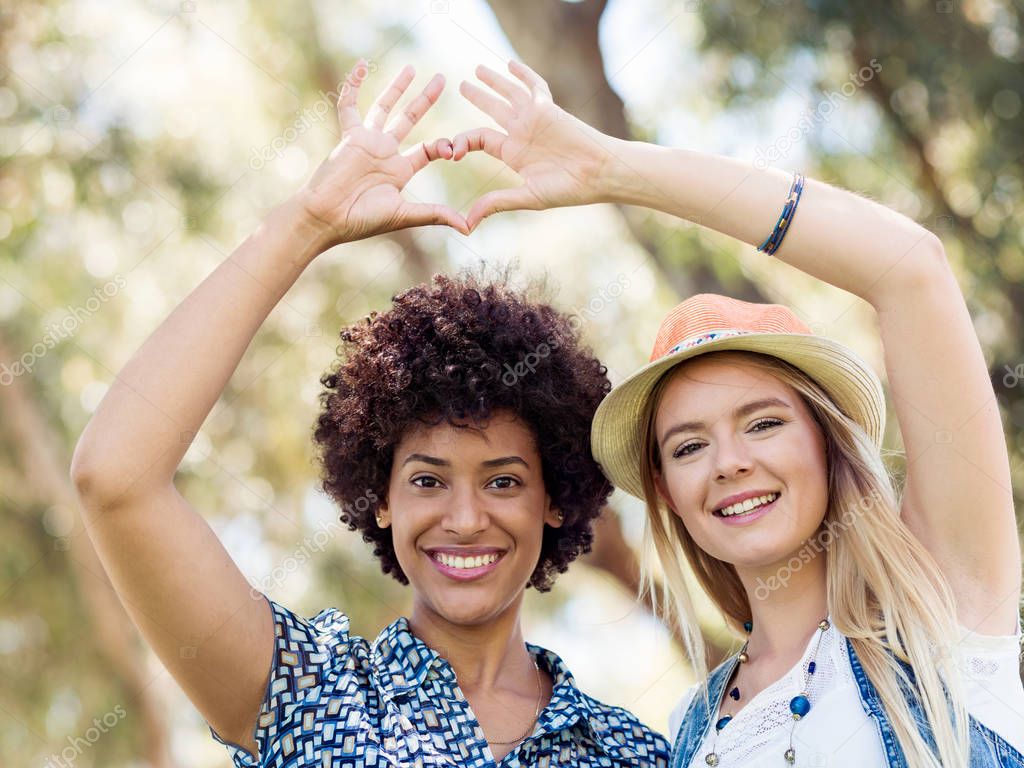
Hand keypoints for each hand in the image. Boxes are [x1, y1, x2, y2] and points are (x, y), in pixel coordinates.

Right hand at [296, 61, 468, 248]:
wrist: (327, 218)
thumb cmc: (363, 220)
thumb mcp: (405, 215)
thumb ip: (436, 214)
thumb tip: (468, 227)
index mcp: (401, 171)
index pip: (429, 149)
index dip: (445, 145)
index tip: (455, 149)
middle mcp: (386, 153)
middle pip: (410, 119)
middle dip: (426, 100)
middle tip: (442, 79)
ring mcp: (367, 142)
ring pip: (384, 107)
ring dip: (397, 87)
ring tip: (411, 68)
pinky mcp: (349, 136)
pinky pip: (349, 106)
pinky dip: (353, 85)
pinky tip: (362, 66)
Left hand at [451, 60, 612, 231]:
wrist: (599, 174)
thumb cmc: (568, 189)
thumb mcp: (526, 197)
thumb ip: (495, 203)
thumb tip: (465, 224)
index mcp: (513, 153)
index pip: (479, 138)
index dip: (461, 141)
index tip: (452, 152)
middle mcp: (521, 133)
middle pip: (493, 110)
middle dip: (478, 97)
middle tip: (461, 86)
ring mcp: (534, 119)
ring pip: (510, 93)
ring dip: (494, 81)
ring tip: (477, 69)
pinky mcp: (548, 108)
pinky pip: (534, 86)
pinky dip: (523, 74)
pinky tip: (511, 64)